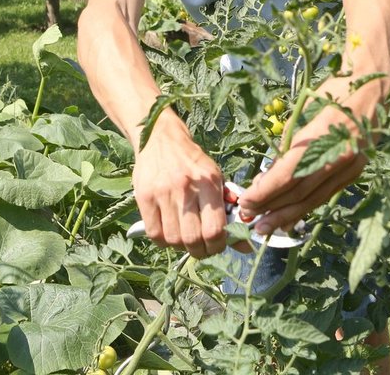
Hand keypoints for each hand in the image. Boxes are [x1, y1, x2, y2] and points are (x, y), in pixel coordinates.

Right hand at [131, 109, 229, 257]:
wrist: (160, 138)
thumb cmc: (192, 162)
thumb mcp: (215, 178)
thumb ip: (228, 211)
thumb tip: (245, 245)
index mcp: (209, 183)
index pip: (215, 229)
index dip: (218, 245)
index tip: (217, 245)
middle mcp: (186, 188)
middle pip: (193, 238)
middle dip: (200, 251)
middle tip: (201, 248)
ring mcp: (163, 193)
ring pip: (174, 239)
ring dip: (181, 247)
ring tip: (184, 238)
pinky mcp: (144, 197)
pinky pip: (154, 234)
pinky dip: (163, 241)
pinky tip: (169, 233)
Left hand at [237, 76, 380, 234]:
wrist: (372, 89)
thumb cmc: (332, 92)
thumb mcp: (303, 113)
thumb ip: (288, 146)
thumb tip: (268, 176)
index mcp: (322, 136)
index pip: (289, 173)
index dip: (266, 191)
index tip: (246, 200)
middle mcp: (339, 155)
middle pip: (300, 191)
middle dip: (271, 206)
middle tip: (249, 216)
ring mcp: (351, 166)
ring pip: (314, 198)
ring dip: (287, 215)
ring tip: (266, 227)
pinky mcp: (356, 171)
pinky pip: (327, 194)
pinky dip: (307, 207)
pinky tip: (290, 219)